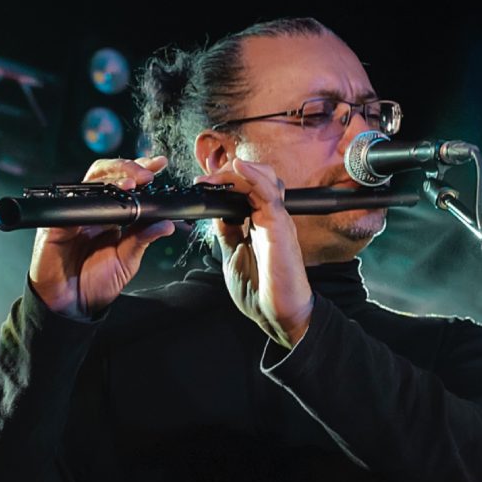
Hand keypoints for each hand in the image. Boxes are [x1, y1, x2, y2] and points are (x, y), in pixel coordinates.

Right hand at [29, 156, 174, 317]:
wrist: (74, 305)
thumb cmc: (97, 281)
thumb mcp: (128, 259)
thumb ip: (144, 239)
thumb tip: (167, 223)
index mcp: (109, 214)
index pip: (123, 182)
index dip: (138, 169)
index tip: (158, 164)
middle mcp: (90, 210)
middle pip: (104, 174)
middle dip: (126, 168)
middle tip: (146, 175)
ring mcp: (72, 215)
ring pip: (87, 184)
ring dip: (110, 179)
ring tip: (131, 184)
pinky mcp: (54, 227)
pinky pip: (68, 208)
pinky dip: (85, 203)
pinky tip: (102, 204)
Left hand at [196, 158, 313, 347]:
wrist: (277, 314)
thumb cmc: (260, 289)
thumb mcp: (233, 254)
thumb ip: (227, 231)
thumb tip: (216, 211)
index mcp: (259, 223)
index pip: (245, 190)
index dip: (224, 182)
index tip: (201, 185)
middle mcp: (270, 217)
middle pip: (257, 179)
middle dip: (229, 174)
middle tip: (206, 181)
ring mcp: (277, 220)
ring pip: (265, 179)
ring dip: (238, 172)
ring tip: (215, 176)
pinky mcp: (280, 226)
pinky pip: (270, 194)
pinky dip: (255, 177)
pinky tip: (240, 168)